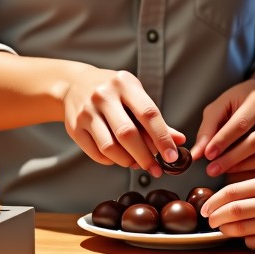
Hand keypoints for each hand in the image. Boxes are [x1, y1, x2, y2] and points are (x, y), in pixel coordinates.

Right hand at [62, 66, 182, 174]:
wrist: (74, 85)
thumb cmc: (113, 92)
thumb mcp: (135, 95)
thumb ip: (156, 119)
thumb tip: (179, 141)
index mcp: (124, 84)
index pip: (148, 113)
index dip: (162, 138)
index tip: (172, 157)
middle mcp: (103, 96)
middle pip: (127, 134)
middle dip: (145, 156)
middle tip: (156, 170)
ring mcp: (86, 112)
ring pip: (110, 147)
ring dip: (128, 161)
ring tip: (138, 164)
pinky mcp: (74, 127)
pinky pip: (96, 153)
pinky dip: (112, 161)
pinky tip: (120, 158)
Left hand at [192, 77, 254, 180]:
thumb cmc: (238, 103)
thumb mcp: (220, 107)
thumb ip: (207, 129)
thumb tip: (197, 154)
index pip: (240, 124)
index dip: (223, 141)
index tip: (207, 154)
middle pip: (253, 143)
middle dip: (230, 159)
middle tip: (211, 169)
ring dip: (239, 168)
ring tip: (220, 171)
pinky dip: (250, 174)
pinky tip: (234, 174)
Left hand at [201, 174, 254, 251]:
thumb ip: (254, 189)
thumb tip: (221, 201)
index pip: (233, 191)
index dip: (214, 201)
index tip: (205, 208)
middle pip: (234, 211)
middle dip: (216, 217)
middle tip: (209, 220)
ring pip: (241, 229)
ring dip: (227, 230)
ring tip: (224, 228)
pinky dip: (246, 240)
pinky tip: (249, 235)